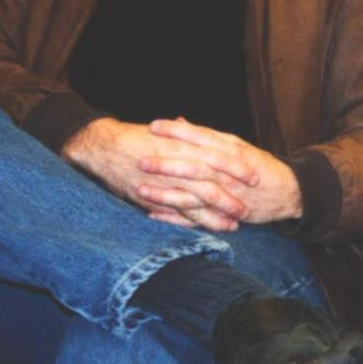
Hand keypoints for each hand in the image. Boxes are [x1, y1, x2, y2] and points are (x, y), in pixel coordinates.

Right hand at [62, 117, 254, 230]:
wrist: (104, 145)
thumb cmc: (140, 137)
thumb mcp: (170, 133)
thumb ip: (191, 138)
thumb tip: (212, 140)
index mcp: (185, 144)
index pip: (220, 155)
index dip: (239, 167)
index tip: (257, 175)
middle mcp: (176, 164)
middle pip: (212, 181)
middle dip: (232, 195)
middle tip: (252, 206)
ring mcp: (163, 182)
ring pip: (196, 201)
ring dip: (216, 214)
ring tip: (235, 224)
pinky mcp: (150, 197)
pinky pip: (175, 213)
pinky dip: (191, 222)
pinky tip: (203, 230)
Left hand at [132, 118, 302, 229]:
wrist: (290, 191)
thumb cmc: (260, 166)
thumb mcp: (237, 145)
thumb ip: (207, 135)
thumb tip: (180, 120)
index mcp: (231, 149)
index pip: (202, 136)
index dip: (178, 132)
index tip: (154, 126)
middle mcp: (229, 169)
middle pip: (195, 163)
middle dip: (167, 161)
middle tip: (140, 158)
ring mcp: (228, 192)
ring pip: (193, 191)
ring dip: (166, 191)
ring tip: (140, 188)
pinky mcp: (227, 212)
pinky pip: (197, 215)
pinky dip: (175, 215)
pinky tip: (152, 213)